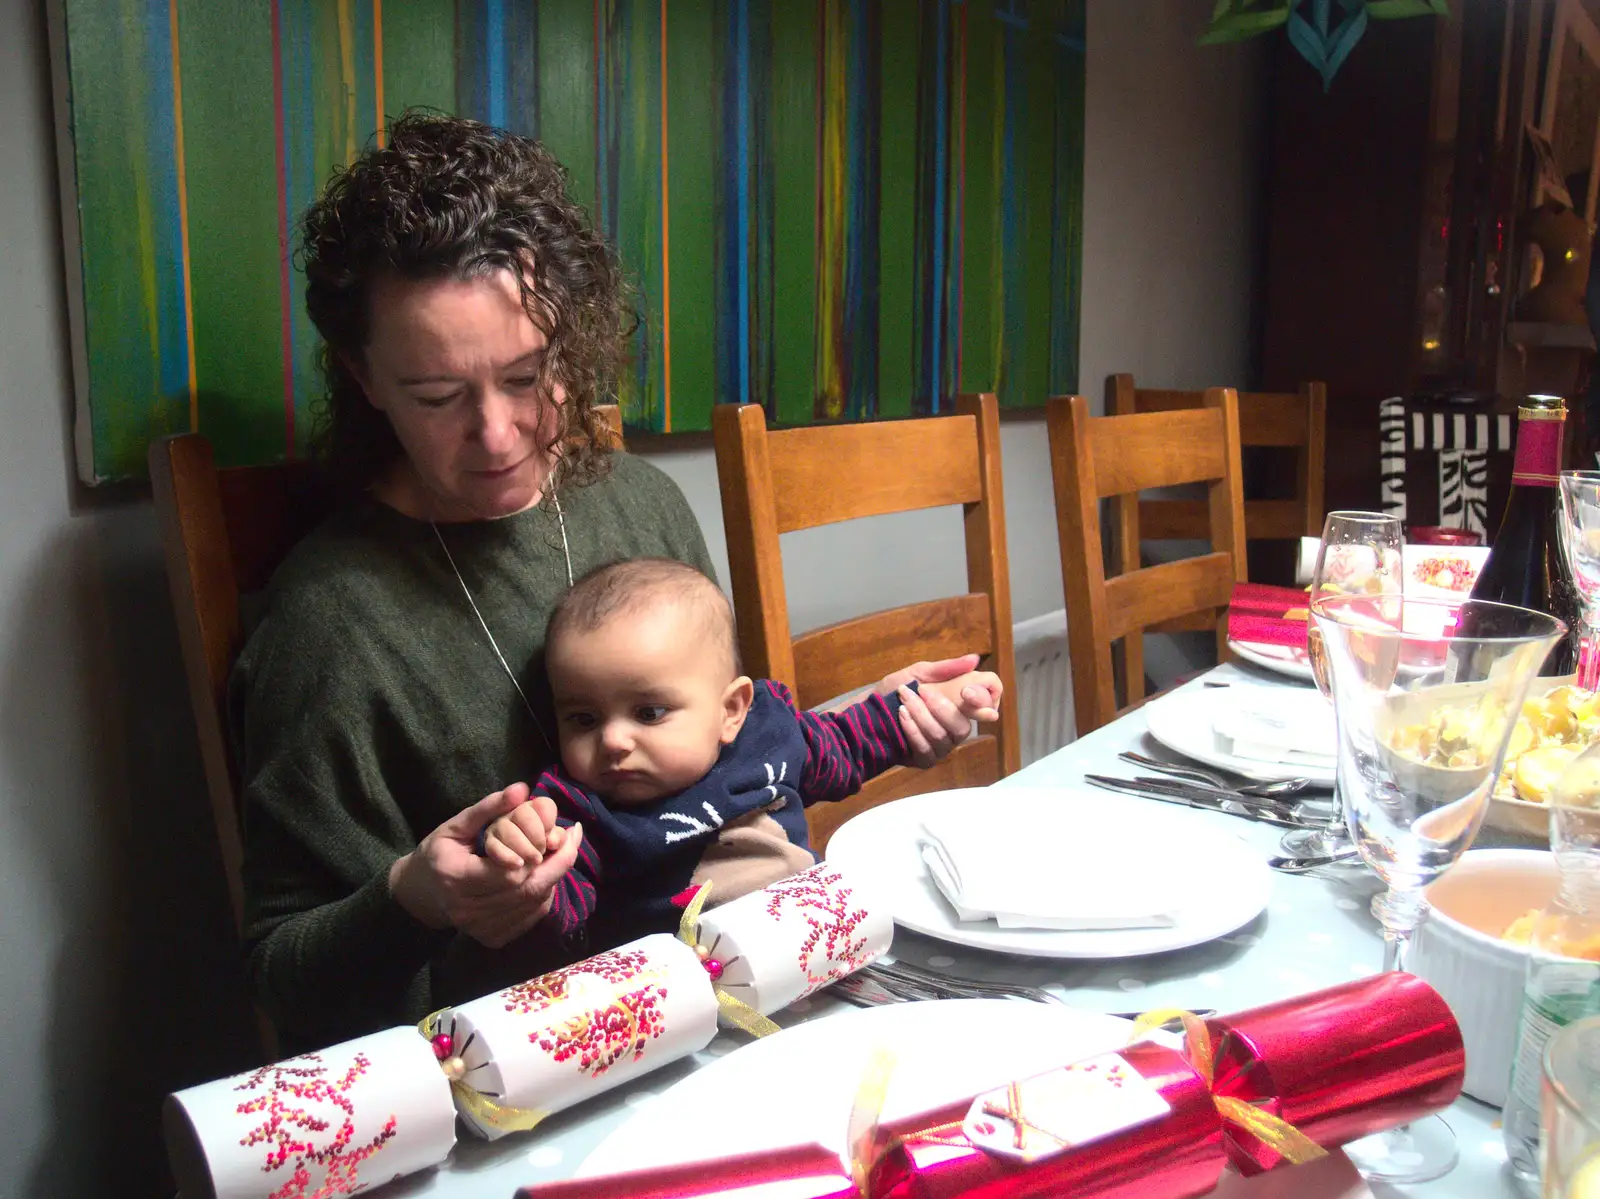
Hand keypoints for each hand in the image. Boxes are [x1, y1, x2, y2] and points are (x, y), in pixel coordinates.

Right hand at [388, 783, 584, 947]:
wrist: (420, 895)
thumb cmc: (437, 854)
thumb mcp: (456, 825)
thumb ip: (489, 807)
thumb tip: (523, 789)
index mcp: (456, 878)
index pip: (510, 872)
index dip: (538, 854)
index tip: (555, 831)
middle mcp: (468, 910)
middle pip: (528, 890)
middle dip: (557, 863)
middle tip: (572, 838)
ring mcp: (481, 928)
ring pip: (534, 904)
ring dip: (553, 877)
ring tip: (560, 852)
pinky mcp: (492, 938)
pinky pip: (531, 917)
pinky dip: (544, 895)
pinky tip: (544, 875)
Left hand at [878, 655, 1003, 767]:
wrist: (867, 710)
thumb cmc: (897, 691)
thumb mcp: (919, 673)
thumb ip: (945, 669)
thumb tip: (975, 659)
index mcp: (961, 707)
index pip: (987, 706)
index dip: (982, 700)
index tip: (965, 692)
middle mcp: (956, 729)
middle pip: (963, 727)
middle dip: (941, 707)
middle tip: (921, 690)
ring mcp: (942, 747)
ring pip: (942, 736)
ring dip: (921, 714)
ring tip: (904, 699)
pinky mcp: (926, 760)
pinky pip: (925, 748)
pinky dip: (912, 729)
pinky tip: (901, 716)